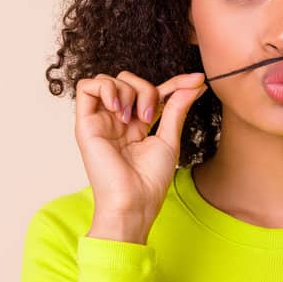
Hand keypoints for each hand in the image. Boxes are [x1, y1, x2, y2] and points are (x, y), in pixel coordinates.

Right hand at [74, 70, 207, 225]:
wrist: (133, 201)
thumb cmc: (150, 180)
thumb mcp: (169, 138)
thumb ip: (177, 108)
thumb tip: (194, 84)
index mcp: (137, 125)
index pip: (152, 92)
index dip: (174, 83)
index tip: (197, 81)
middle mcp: (117, 120)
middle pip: (129, 81)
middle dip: (146, 89)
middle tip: (150, 116)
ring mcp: (101, 120)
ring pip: (109, 80)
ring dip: (127, 90)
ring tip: (132, 117)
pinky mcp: (86, 124)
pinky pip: (86, 87)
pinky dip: (105, 88)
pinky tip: (117, 108)